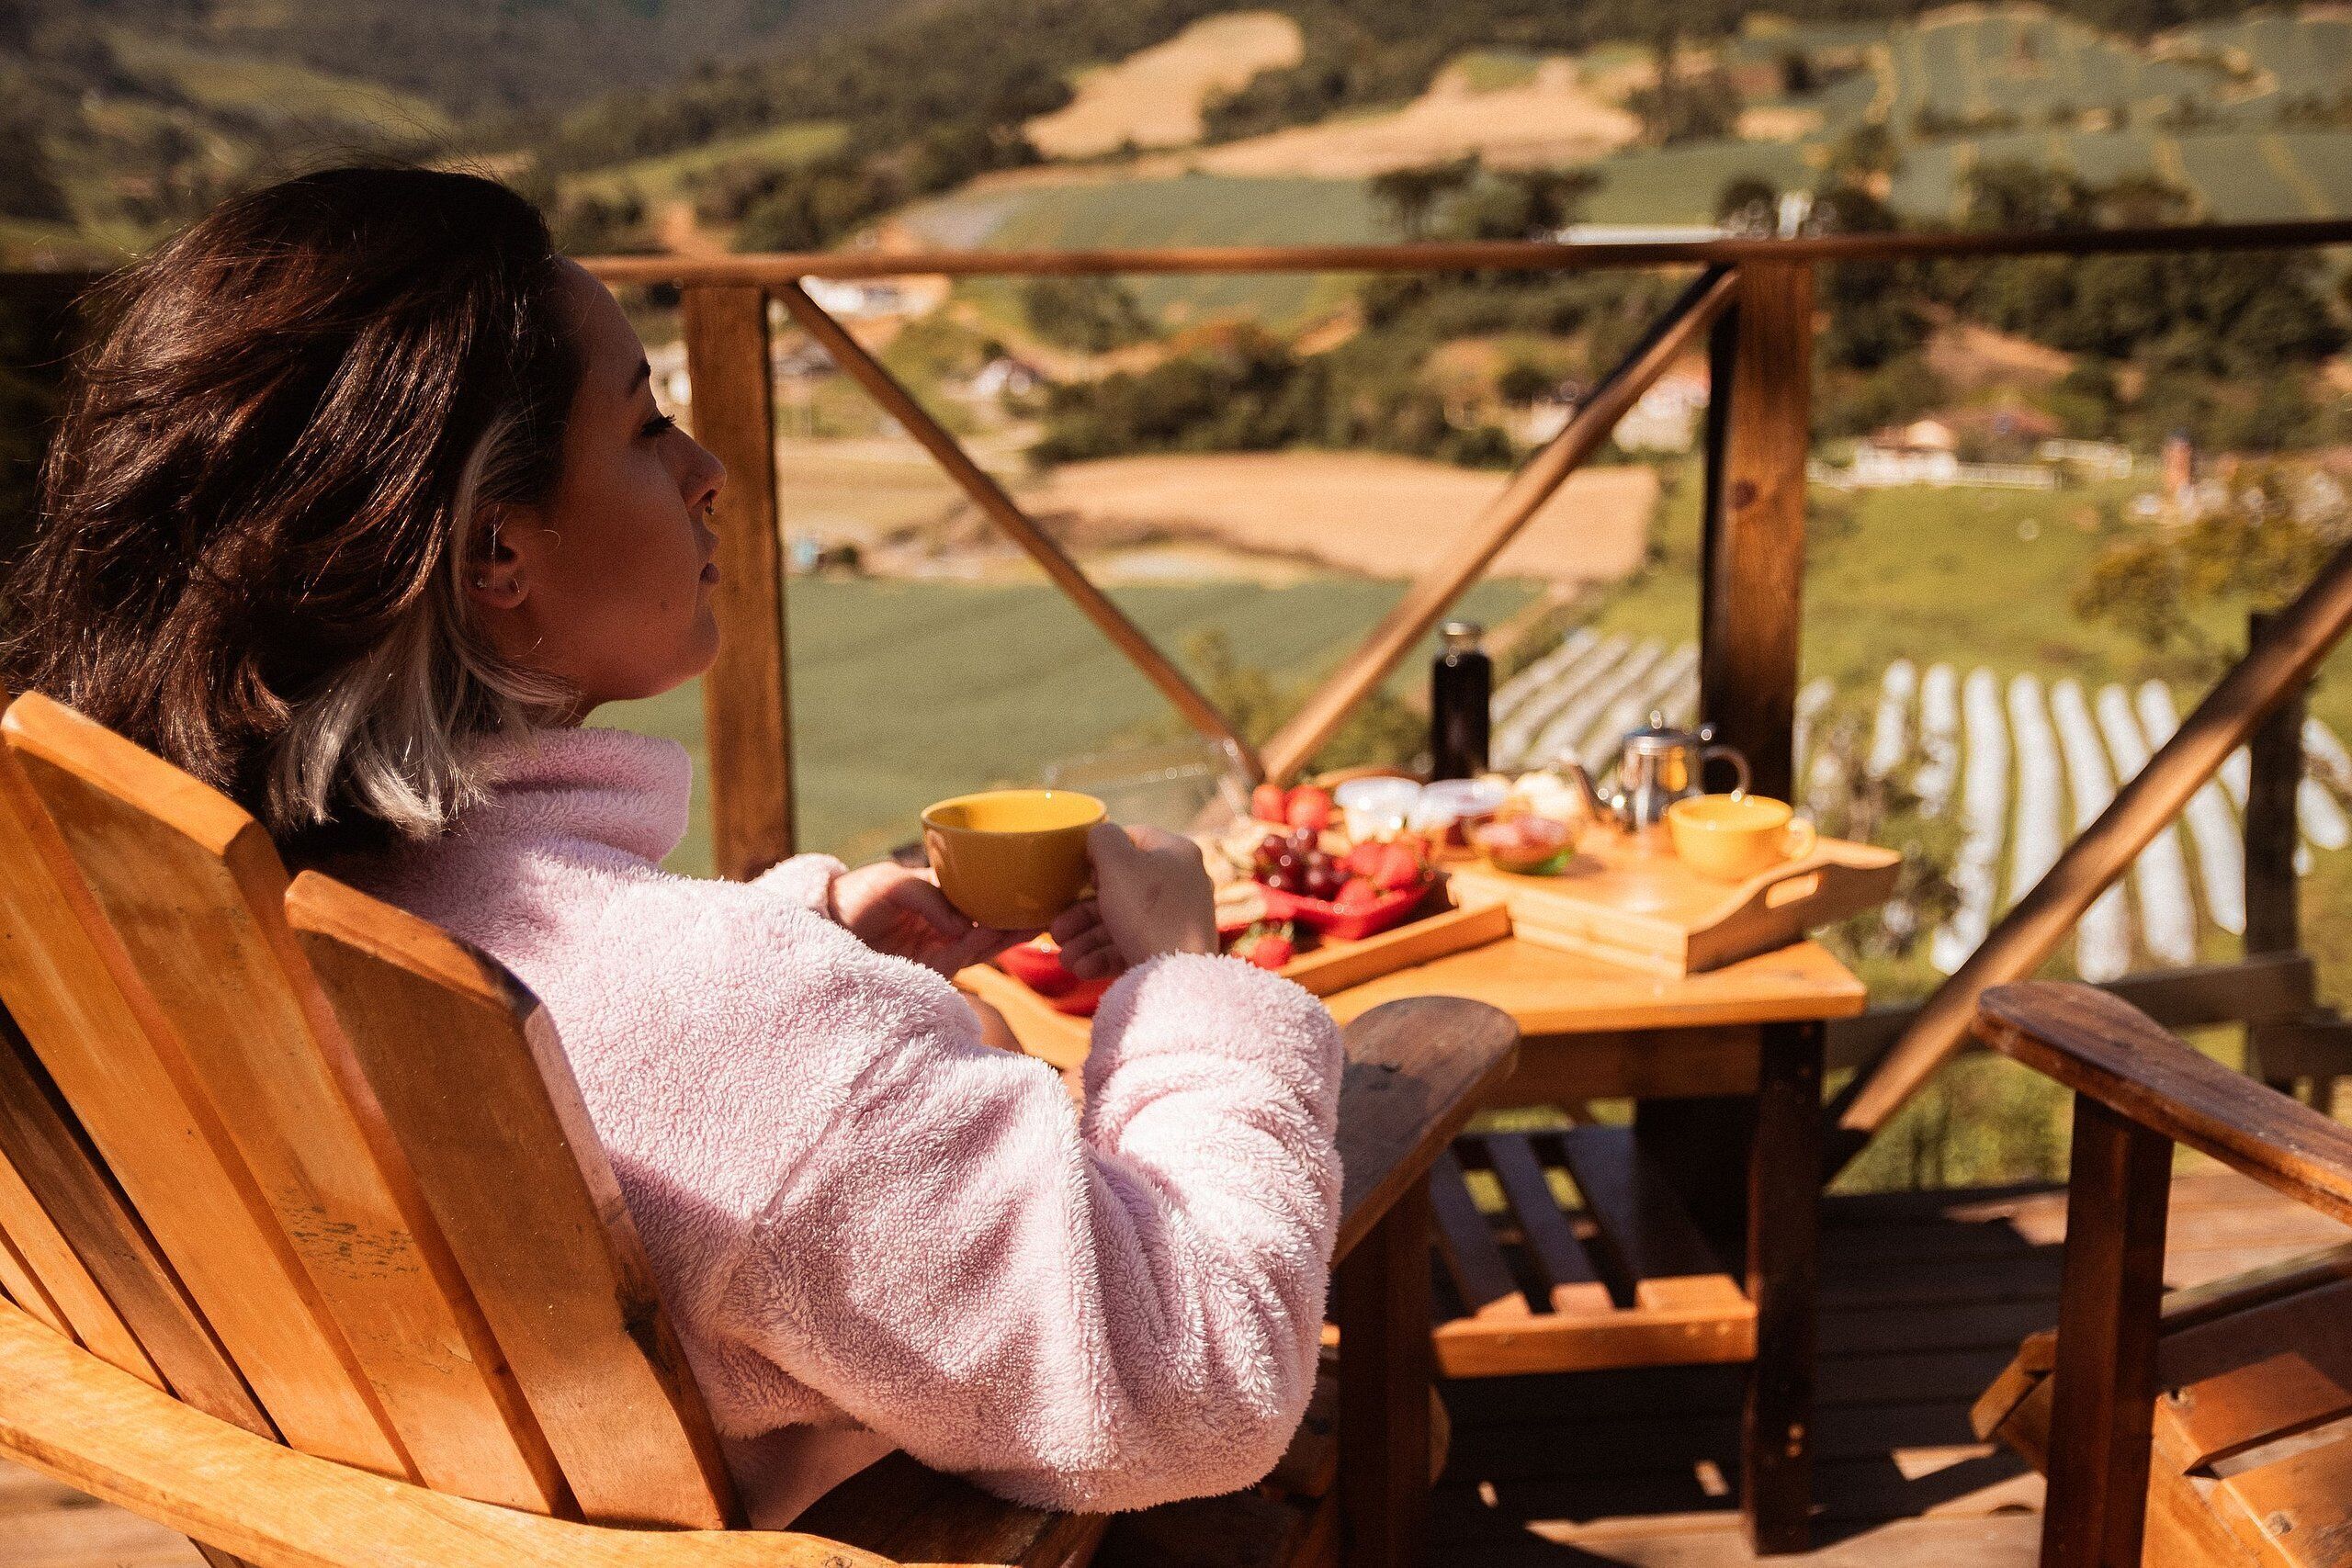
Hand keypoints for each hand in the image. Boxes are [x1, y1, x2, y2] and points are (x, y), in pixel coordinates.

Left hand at [830, 861, 1031, 975]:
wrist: (821, 933)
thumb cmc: (852, 899)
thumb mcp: (890, 883)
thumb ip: (928, 896)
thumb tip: (963, 925)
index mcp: (933, 896)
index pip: (975, 892)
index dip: (1001, 890)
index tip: (1030, 882)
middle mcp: (941, 922)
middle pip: (988, 917)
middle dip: (1018, 912)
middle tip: (1053, 903)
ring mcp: (939, 947)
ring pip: (986, 939)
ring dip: (1013, 930)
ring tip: (1044, 918)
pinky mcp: (933, 970)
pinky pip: (969, 958)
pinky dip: (989, 946)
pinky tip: (1010, 933)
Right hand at [1050, 824, 1216, 978]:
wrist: (1177, 977)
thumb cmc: (1147, 911)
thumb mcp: (1118, 864)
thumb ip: (1103, 839)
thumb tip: (1099, 837)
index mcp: (1175, 853)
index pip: (1133, 840)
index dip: (1102, 856)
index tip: (1081, 876)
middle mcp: (1180, 883)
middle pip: (1120, 889)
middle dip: (1081, 914)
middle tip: (1056, 932)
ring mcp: (1176, 919)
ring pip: (1121, 922)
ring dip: (1086, 940)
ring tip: (1065, 958)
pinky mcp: (1170, 951)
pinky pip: (1132, 946)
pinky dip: (1104, 956)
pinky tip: (1081, 969)